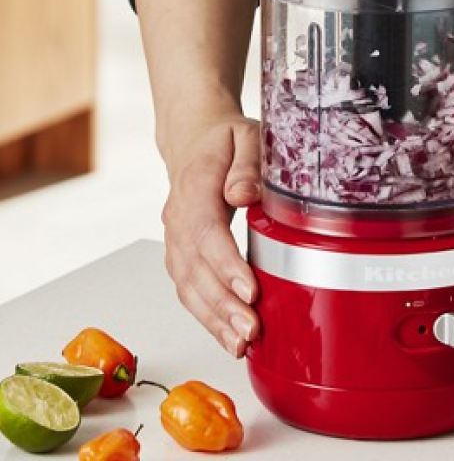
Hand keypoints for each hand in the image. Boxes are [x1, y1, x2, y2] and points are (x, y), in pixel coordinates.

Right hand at [161, 113, 261, 357]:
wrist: (193, 138)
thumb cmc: (225, 138)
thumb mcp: (245, 135)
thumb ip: (248, 163)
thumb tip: (243, 194)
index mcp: (196, 186)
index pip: (206, 232)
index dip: (226, 265)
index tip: (250, 290)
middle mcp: (178, 218)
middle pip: (195, 269)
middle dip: (223, 305)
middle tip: (251, 331)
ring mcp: (175, 238)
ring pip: (188, 286)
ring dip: (213, 320)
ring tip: (241, 345)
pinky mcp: (180, 254)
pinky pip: (189, 290)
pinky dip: (207, 318)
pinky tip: (229, 338)